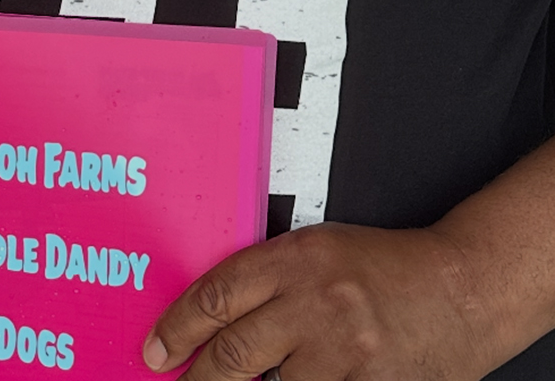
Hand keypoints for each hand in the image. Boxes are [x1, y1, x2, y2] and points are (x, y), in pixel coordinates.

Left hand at [143, 222, 489, 380]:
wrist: (460, 288)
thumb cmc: (384, 266)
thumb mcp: (315, 249)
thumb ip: (266, 278)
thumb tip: (211, 317)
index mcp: (296, 260)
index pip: (217, 296)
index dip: (177, 328)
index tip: (156, 350)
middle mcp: (317, 305)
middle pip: (235, 354)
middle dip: (198, 377)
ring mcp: (347, 354)